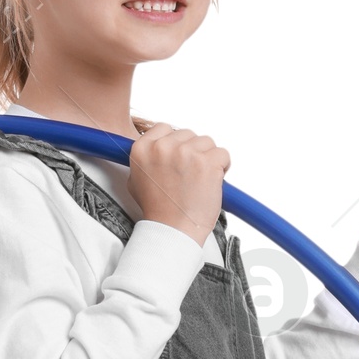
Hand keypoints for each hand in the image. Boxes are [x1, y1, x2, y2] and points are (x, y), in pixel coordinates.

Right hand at [128, 121, 229, 247]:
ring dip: (207, 159)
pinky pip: (223, 154)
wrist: (173, 231)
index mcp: (143, 149)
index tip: (178, 158)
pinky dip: (222, 167)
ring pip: (207, 142)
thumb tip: (154, 148)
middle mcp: (163, 147)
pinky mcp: (207, 162)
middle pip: (188, 134)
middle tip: (189, 176)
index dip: (175, 143)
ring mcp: (186, 153)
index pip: (164, 128)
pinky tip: (211, 183)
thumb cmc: (158, 211)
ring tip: (199, 181)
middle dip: (192, 152)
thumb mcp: (136, 181)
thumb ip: (146, 159)